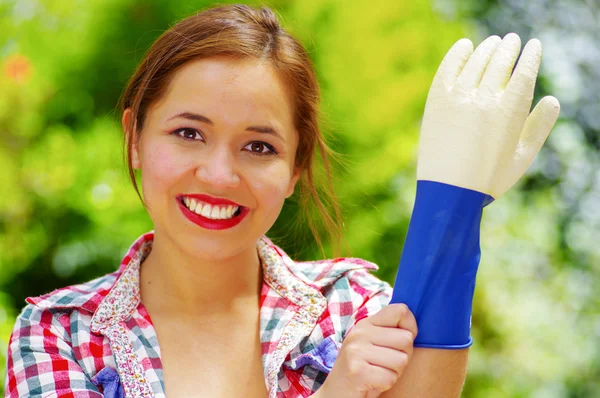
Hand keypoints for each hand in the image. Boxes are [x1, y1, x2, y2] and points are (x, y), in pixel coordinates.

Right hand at [317, 304, 417, 397]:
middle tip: (384, 364)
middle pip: (406, 338)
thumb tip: (412, 328)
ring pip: (401, 360)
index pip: (400, 310)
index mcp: (365, 324)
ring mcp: (356, 351)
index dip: (410, 327)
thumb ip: (389, 332)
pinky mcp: (357, 371)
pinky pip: (390, 377)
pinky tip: (371, 383)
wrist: (336, 394)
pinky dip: (385, 384)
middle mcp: (359, 333)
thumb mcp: (372, 344)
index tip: (400, 342)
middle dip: (402, 357)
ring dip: (394, 373)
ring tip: (377, 373)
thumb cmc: (362, 370)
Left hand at [417, 33, 559, 198]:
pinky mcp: (437, 102)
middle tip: (511, 41)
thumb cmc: (489, 179)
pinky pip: (448, 69)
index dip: (530, 55)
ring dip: (486, 48)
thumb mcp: (523, 157)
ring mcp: (458, 99)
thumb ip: (540, 126)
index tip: (533, 45)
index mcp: (510, 111)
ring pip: (476, 62)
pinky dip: (457, 55)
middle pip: (500, 61)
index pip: (524, 71)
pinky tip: (464, 47)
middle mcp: (485, 100)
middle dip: (509, 47)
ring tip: (492, 43)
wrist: (449, 192)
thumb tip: (552, 99)